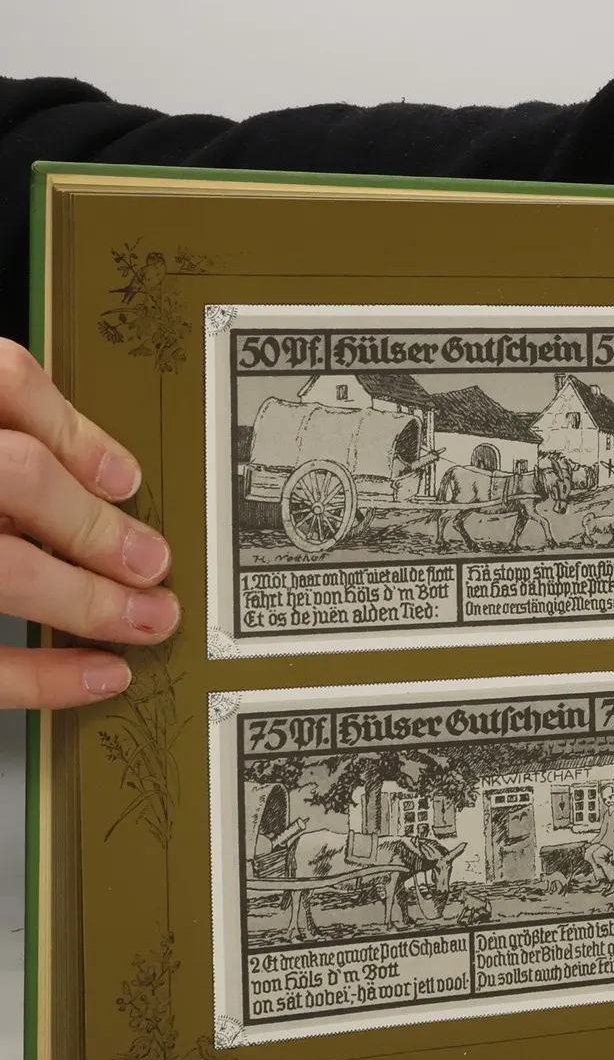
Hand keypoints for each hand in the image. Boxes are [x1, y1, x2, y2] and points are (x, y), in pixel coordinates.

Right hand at [0, 341, 179, 706]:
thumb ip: (5, 425)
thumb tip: (105, 474)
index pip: (2, 382)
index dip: (75, 435)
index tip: (127, 480)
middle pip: (12, 475)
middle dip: (95, 526)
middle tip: (153, 564)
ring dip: (83, 600)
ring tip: (141, 621)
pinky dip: (34, 676)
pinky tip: (89, 678)